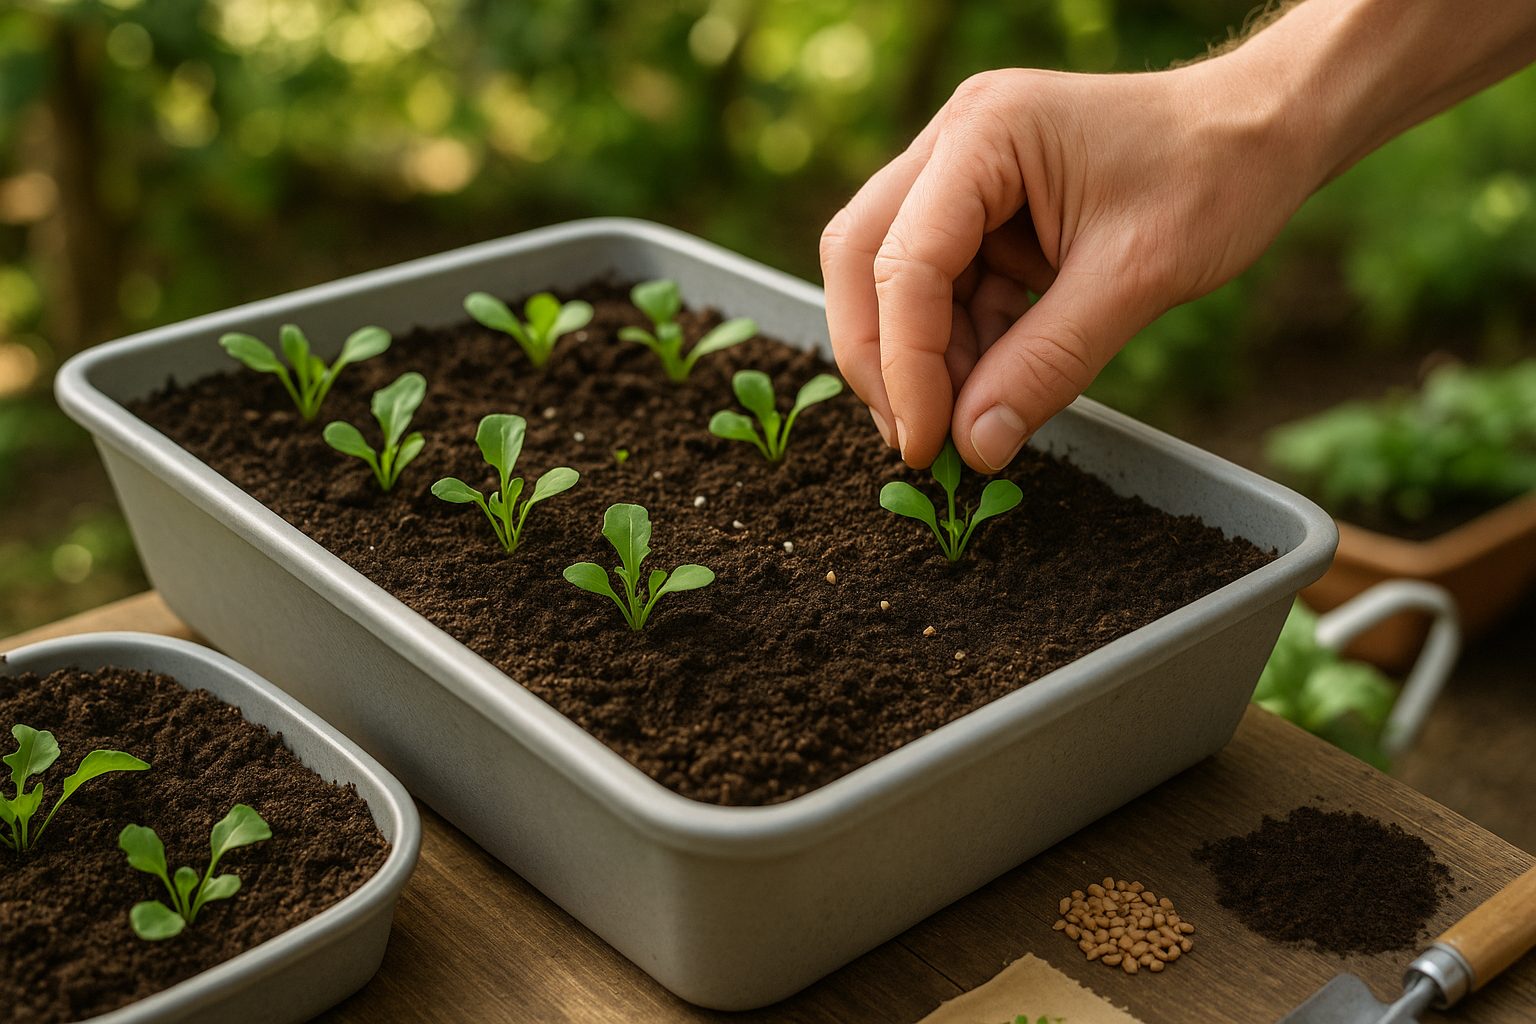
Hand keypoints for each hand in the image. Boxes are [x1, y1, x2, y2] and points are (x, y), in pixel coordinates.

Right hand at [819, 61, 1319, 470]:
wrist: (1263, 132)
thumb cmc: (1215, 175)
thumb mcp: (1137, 279)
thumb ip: (1048, 364)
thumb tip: (975, 446)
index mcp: (986, 134)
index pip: (906, 262)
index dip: (906, 363)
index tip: (931, 443)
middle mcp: (955, 144)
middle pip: (862, 259)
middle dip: (881, 358)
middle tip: (920, 439)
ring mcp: (962, 175)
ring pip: (891, 281)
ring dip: (922, 360)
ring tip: (969, 421)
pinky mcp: (980, 212)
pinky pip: (941, 290)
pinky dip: (959, 347)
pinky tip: (993, 387)